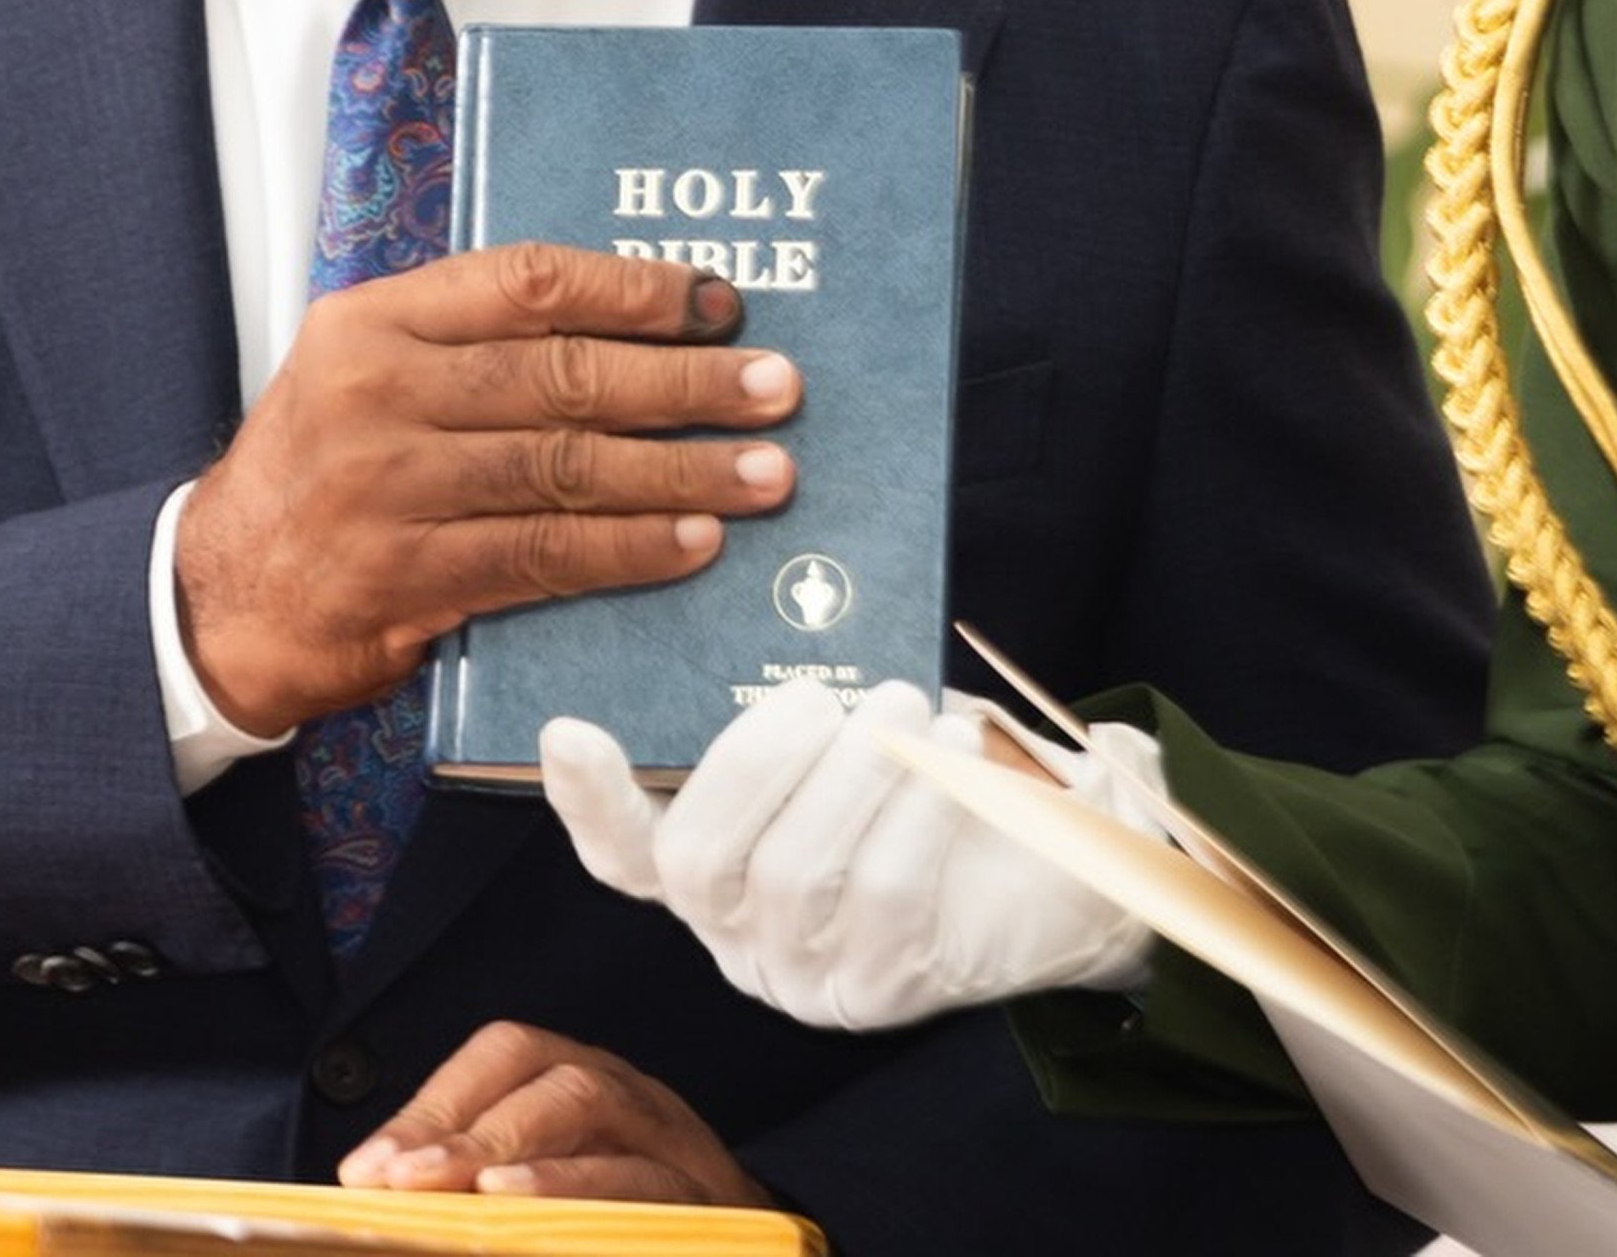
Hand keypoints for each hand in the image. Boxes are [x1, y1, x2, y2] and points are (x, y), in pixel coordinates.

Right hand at [175, 245, 800, 733]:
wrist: (218, 593)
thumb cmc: (319, 469)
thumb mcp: (367, 371)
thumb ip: (471, 341)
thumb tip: (635, 332)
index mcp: (375, 321)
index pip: (525, 282)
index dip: (634, 289)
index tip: (718, 302)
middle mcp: (377, 393)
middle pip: (564, 376)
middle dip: (687, 382)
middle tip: (776, 389)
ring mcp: (388, 487)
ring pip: (565, 469)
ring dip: (681, 471)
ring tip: (764, 474)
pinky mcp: (404, 575)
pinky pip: (542, 556)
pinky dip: (628, 548)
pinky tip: (694, 543)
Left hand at [339, 1021, 774, 1207]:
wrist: (754, 1247)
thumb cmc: (626, 1215)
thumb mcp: (552, 1181)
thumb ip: (477, 1180)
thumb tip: (374, 1188)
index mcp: (582, 1079)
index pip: (505, 1054)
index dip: (432, 1103)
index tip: (364, 1170)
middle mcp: (626, 1092)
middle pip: (544, 1071)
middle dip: (460, 1124)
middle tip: (395, 1182)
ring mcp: (671, 1136)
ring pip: (591, 1103)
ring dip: (511, 1144)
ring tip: (461, 1191)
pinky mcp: (704, 1193)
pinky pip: (641, 1177)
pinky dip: (575, 1187)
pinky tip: (517, 1207)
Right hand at [545, 674, 1163, 1031]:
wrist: (1047, 874)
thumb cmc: (930, 790)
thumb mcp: (850, 744)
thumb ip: (797, 713)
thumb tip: (770, 624)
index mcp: (711, 876)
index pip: (624, 855)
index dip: (588, 800)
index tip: (569, 730)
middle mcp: (737, 939)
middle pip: (699, 859)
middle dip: (756, 761)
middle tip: (825, 694)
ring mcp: (802, 977)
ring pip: (792, 874)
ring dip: (853, 773)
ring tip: (903, 704)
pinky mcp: (878, 993)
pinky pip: (881, 893)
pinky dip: (915, 811)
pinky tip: (952, 754)